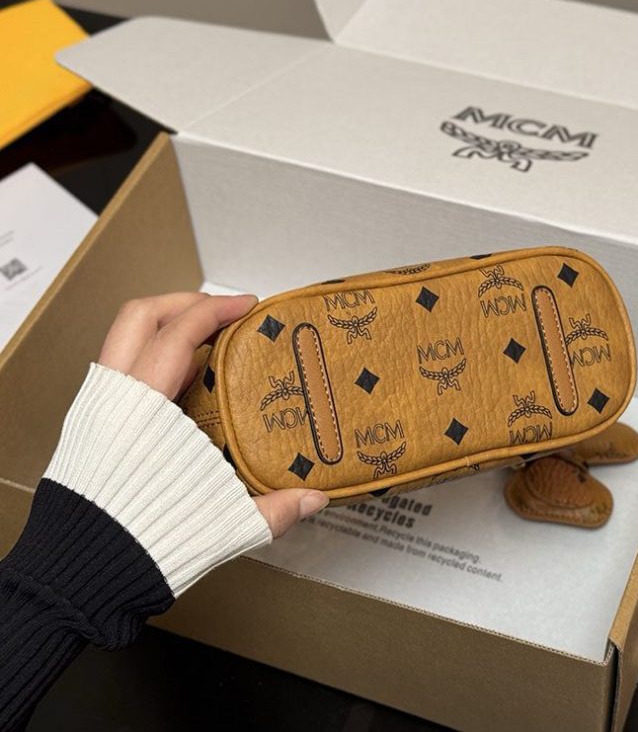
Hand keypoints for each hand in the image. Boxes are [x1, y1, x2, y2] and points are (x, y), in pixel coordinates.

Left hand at [98, 292, 328, 533]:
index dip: (215, 308)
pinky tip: (181, 384)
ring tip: (205, 341)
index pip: (179, 332)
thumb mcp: (222, 524)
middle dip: (185, 302)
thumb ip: (273, 508)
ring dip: (166, 329)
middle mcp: (114, 400)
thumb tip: (314, 499)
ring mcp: (97, 411)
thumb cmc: (142, 545)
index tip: (246, 306)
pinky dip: (152, 362)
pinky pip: (119, 372)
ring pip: (124, 341)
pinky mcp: (89, 427)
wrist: (81, 577)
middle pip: (141, 316)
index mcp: (144, 410)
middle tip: (221, 309)